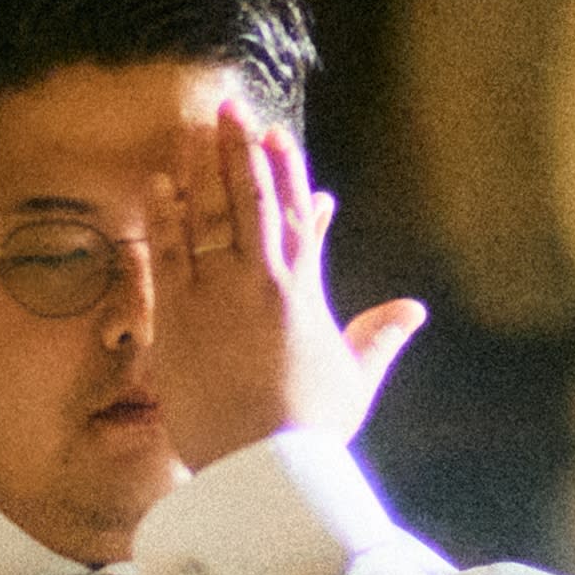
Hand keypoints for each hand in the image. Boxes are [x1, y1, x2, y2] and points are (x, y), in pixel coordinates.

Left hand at [140, 104, 421, 471]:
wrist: (261, 466)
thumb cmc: (311, 431)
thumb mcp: (355, 379)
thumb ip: (380, 337)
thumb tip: (414, 310)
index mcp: (306, 292)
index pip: (299, 216)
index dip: (288, 171)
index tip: (279, 135)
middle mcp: (263, 281)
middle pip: (251, 200)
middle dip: (241, 151)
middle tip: (230, 109)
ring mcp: (217, 295)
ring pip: (209, 215)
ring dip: (201, 168)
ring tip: (195, 128)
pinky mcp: (178, 317)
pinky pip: (169, 251)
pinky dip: (165, 215)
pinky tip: (160, 183)